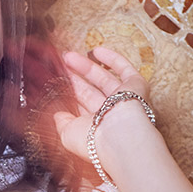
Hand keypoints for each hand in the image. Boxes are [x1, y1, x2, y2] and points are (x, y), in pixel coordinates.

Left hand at [51, 45, 151, 167]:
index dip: (69, 94)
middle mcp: (110, 112)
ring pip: (103, 78)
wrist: (120, 135)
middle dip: (75, 77)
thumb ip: (61, 123)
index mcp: (96, 125)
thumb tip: (57, 115)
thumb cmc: (96, 140)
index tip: (57, 82)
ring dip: (86, 66)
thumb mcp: (68, 134)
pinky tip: (96, 51)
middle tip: (62, 66)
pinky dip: (111, 59)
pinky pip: (124, 69)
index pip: (81, 107)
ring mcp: (123, 98)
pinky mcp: (136, 86)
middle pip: (90, 90)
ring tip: (68, 56)